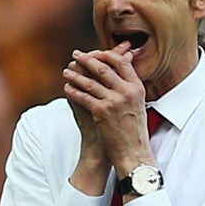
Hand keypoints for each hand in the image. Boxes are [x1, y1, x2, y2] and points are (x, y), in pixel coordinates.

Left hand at [65, 44, 153, 176]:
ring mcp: (113, 101)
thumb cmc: (134, 130)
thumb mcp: (138, 104)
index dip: (106, 55)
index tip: (95, 53)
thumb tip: (121, 71)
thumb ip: (129, 87)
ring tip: (66, 72)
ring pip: (90, 82)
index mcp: (137, 87)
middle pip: (103, 68)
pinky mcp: (101, 112)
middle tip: (76, 55)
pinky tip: (67, 88)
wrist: (133, 152)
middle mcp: (126, 91)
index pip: (121, 62)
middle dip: (87, 59)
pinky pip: (83, 96)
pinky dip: (73, 91)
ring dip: (75, 75)